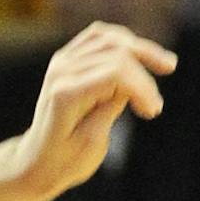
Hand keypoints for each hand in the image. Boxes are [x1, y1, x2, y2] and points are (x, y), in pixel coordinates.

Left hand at [9, 22, 175, 200]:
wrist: (33, 163)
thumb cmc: (62, 162)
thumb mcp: (91, 144)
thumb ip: (110, 108)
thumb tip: (132, 82)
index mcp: (64, 94)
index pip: (116, 72)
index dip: (143, 87)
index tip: (152, 112)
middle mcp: (60, 72)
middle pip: (118, 54)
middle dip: (145, 76)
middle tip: (156, 104)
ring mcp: (60, 63)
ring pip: (112, 40)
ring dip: (142, 52)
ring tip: (165, 66)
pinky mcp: (65, 59)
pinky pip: (100, 37)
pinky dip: (124, 42)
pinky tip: (139, 55)